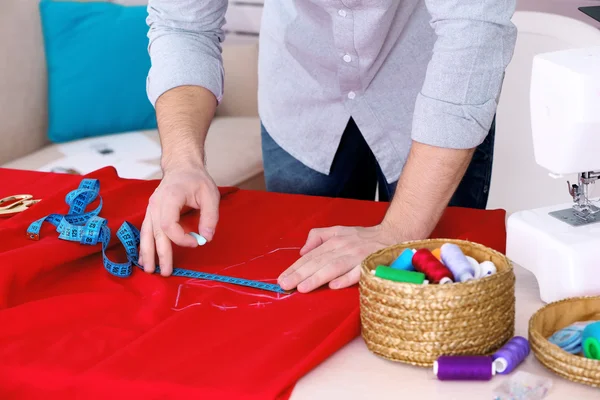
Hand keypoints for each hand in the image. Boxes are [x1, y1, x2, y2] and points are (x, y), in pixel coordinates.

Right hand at [139, 164, 219, 275]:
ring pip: (146, 233)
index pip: (169, 225)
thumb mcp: (210, 194)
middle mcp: (155, 204)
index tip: (196, 242)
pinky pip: (145, 231)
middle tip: (165, 273)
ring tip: (149, 270)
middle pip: (155, 233)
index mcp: (170, 197)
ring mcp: (151, 208)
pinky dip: (144, 245)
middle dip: (160, 254)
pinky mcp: (151, 213)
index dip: (181, 238)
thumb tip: (206, 238)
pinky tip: (144, 258)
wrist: (182, 167)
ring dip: (147, 253)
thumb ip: (210, 216)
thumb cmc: (196, 180)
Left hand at [278, 222, 402, 292]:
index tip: (282, 278)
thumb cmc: (364, 237)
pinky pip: (357, 272)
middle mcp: (344, 247)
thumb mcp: (339, 231)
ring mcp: (357, 255)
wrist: (393, 235)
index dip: (296, 267)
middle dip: (300, 274)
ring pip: (334, 267)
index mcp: (334, 241)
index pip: (311, 256)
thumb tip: (302, 251)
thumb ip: (318, 237)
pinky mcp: (371, 263)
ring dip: (318, 278)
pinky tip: (334, 286)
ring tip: (302, 288)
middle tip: (285, 285)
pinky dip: (346, 279)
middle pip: (319, 262)